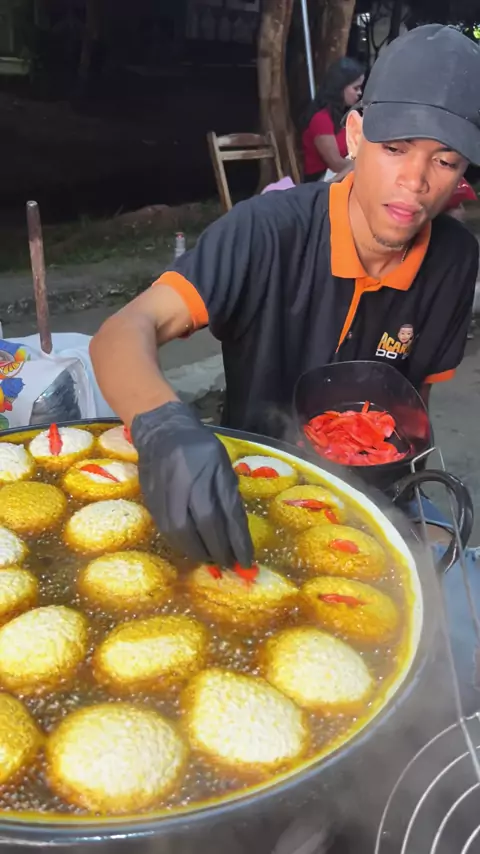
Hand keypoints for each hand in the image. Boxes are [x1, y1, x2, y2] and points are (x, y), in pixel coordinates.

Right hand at [131, 401, 253, 567]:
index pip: (228, 513)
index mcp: (213, 469)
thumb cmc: (199, 447)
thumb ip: (229, 494)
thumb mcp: (222, 464)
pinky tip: (191, 547)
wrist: (162, 432)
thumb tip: (236, 531)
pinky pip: (166, 528)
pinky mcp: (152, 499)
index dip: (239, 541)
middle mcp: (189, 481)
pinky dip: (181, 543)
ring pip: (182, 531)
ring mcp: (168, 490)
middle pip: (206, 524)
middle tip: (229, 562)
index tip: (247, 560)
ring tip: (210, 558)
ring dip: (198, 551)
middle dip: (219, 549)